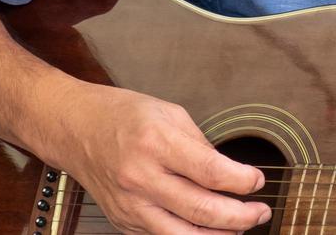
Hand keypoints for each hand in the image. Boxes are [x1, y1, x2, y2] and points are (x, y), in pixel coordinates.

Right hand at [48, 82, 271, 234]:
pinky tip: (209, 229)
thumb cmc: (121, 115)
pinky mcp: (123, 221)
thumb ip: (200, 145)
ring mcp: (130, 205)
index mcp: (156, 142)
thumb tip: (229, 173)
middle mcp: (141, 177)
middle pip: (201, 209)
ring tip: (241, 226)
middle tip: (260, 212)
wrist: (74, 129)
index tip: (257, 180)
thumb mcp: (169, 113)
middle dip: (240, 216)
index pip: (210, 171)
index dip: (242, 181)